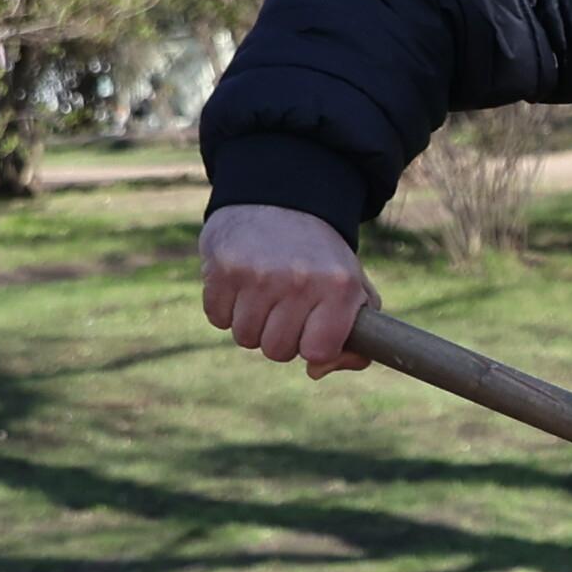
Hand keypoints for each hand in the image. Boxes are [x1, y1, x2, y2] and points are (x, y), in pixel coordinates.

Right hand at [201, 204, 374, 375]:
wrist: (281, 201)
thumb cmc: (321, 259)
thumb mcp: (353, 290)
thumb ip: (353, 340)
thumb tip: (316, 371)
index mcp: (338, 286)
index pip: (316, 352)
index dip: (312, 346)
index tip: (313, 328)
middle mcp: (298, 280)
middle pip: (276, 350)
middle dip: (280, 336)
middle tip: (286, 306)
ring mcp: (257, 274)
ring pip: (245, 338)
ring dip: (252, 323)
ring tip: (265, 293)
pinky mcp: (222, 268)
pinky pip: (217, 318)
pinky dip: (226, 308)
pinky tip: (242, 284)